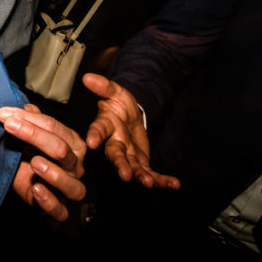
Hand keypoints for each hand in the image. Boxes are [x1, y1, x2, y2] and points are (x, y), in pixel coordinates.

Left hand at [0, 103, 86, 220]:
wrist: (26, 178)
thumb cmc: (30, 151)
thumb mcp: (29, 132)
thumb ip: (28, 118)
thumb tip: (19, 107)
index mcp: (72, 142)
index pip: (54, 127)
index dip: (28, 119)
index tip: (4, 114)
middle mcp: (75, 164)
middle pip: (61, 150)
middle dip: (34, 135)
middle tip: (10, 126)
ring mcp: (69, 187)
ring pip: (72, 184)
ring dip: (53, 173)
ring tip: (34, 162)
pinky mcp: (59, 207)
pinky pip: (60, 210)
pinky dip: (49, 201)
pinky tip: (36, 189)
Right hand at [83, 73, 179, 188]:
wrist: (133, 115)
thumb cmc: (119, 104)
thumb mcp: (114, 91)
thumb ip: (103, 86)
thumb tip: (88, 77)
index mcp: (106, 125)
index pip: (99, 129)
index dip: (95, 135)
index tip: (91, 142)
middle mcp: (114, 143)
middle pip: (116, 155)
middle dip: (120, 165)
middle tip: (124, 174)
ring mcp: (128, 155)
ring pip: (133, 168)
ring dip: (140, 176)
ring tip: (148, 182)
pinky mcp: (141, 163)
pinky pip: (151, 173)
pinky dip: (161, 180)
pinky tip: (174, 184)